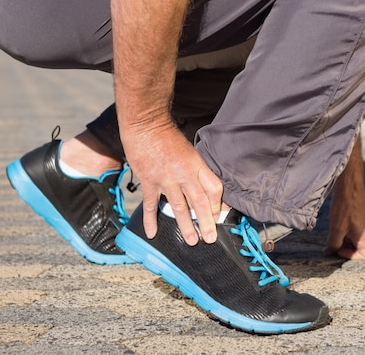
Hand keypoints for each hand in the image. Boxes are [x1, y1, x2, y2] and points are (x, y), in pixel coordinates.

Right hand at [121, 121, 222, 245]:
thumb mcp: (189, 151)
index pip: (213, 188)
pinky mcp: (149, 181)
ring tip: (191, 240)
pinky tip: (153, 233)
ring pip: (179, 207)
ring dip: (186, 226)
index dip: (217, 204)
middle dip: (206, 222)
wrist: (146, 124)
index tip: (218, 216)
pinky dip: (151, 220)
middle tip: (210, 238)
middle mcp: (184, 173)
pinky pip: (151, 205)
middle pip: (199, 202)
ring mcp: (166, 179)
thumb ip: (195, 169)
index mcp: (197, 165)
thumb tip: (201, 188)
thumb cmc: (168, 136)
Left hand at [324, 136, 364, 259]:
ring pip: (350, 239)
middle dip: (344, 250)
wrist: (348, 182)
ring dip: (340, 241)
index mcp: (363, 235)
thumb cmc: (345, 205)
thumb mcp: (337, 228)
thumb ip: (334, 243)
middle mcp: (362, 231)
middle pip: (357, 249)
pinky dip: (338, 232)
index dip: (353, 257)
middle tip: (331, 245)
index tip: (339, 250)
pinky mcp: (351, 217)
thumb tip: (329, 252)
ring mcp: (357, 224)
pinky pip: (347, 231)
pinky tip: (330, 227)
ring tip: (329, 236)